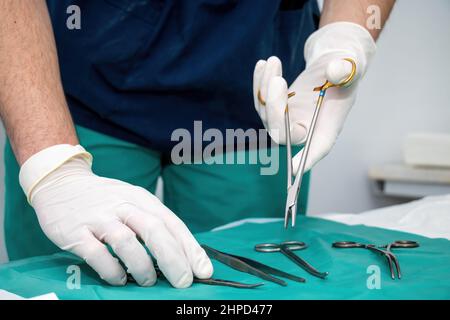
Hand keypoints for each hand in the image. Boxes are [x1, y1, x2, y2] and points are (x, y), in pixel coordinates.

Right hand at [19, 145, 212, 287]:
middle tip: (183, 281)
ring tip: (148, 281)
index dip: (190, 248)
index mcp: (142, 199)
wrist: (61, 183)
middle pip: (155, 231)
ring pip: (127, 242)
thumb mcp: (133, 201)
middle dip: (173, 259)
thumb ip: (153, 223)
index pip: (172, 223)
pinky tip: (118, 278)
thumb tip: (182, 254)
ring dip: (142, 266)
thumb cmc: (105, 198)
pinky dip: (111, 270)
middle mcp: (123, 205)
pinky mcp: (76, 231)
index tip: (203, 270)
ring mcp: (99, 217)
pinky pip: (97, 253)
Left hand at [253, 22, 375, 172]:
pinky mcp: (277, 108)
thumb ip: (345, 70)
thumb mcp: (351, 65)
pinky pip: (261, 101)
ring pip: (266, 114)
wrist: (334, 60)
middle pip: (281, 132)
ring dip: (265, 87)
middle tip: (278, 79)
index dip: (306, 160)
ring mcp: (289, 120)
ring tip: (273, 62)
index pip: (317, 148)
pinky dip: (259, 83)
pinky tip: (262, 65)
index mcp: (328, 126)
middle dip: (274, 107)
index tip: (294, 170)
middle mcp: (306, 128)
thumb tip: (334, 72)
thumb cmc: (347, 68)